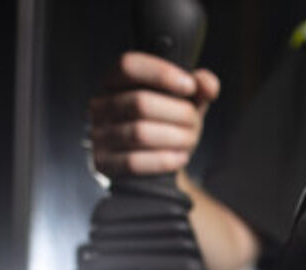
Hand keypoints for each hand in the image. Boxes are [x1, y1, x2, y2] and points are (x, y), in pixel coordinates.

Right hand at [87, 52, 220, 178]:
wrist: (153, 168)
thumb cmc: (167, 125)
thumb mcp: (185, 103)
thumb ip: (199, 89)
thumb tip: (208, 84)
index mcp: (114, 80)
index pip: (129, 65)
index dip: (161, 73)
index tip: (190, 86)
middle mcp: (100, 104)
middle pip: (140, 102)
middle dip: (178, 113)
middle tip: (194, 123)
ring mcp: (98, 134)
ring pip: (140, 133)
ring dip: (176, 138)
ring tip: (189, 141)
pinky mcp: (103, 163)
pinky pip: (134, 162)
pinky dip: (164, 160)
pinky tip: (179, 158)